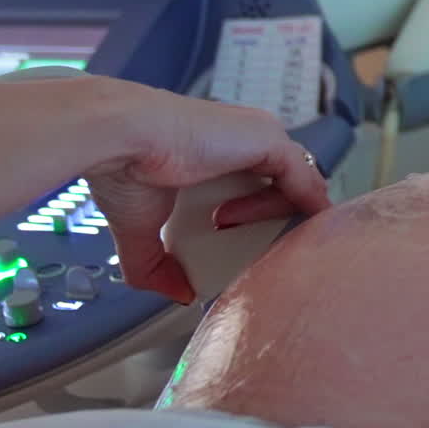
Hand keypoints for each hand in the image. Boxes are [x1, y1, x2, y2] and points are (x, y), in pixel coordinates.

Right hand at [85, 85, 329, 304]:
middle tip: (244, 249)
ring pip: (292, 181)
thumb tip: (179, 293)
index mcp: (211, 148)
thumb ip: (158, 265)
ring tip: (248, 242)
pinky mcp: (268, 139)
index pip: (252, 177)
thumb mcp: (141, 229)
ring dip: (279, 217)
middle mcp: (237, 136)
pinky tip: (300, 230)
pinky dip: (306, 205)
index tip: (236, 243)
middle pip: (278, 181)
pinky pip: (304, 178)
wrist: (122, 140)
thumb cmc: (124, 167)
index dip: (255, 212)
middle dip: (268, 219)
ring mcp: (256, 134)